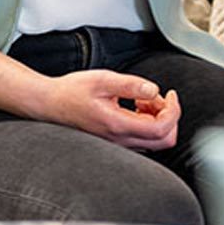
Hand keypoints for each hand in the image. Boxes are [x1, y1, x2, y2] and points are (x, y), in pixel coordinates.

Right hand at [41, 70, 181, 150]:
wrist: (50, 104)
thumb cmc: (71, 92)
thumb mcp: (103, 80)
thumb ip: (131, 85)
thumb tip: (153, 90)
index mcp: (119, 125)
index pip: (162, 129)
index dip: (173, 111)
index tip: (170, 94)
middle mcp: (120, 140)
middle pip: (164, 140)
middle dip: (168, 116)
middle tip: (156, 97)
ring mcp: (118, 143)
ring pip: (154, 140)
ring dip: (157, 118)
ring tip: (142, 99)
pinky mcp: (115, 140)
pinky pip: (142, 138)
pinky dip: (146, 121)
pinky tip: (134, 106)